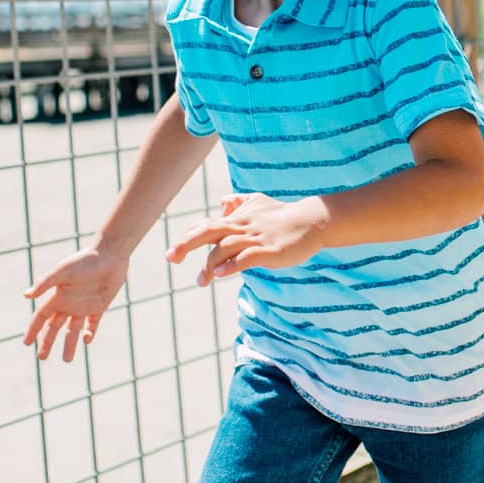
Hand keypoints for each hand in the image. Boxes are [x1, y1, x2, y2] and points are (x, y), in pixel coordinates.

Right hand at [24, 246, 129, 361]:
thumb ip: (45, 283)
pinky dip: (89, 333)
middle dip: (47, 342)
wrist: (110, 254)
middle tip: (42, 358)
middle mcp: (69, 303)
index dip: (33, 330)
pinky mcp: (100, 306)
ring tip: (67, 360)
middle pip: (54, 327)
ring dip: (69, 344)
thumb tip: (26, 296)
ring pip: (74, 330)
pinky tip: (86, 340)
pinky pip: (93, 324)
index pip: (41, 318)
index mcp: (58, 296)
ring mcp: (84, 306)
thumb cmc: (85, 260)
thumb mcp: (63, 271)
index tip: (26, 343)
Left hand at [166, 193, 330, 284]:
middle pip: (209, 231)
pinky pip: (247, 256)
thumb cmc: (284, 214)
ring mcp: (256, 238)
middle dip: (187, 244)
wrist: (313, 220)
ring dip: (209, 264)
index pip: (207, 225)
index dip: (189, 237)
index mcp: (238, 218)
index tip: (175, 253)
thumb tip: (222, 201)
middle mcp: (243, 226)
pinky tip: (221, 274)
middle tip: (170, 257)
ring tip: (201, 281)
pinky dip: (232, 265)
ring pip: (225, 247)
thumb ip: (239, 202)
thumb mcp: (259, 203)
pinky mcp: (269, 250)